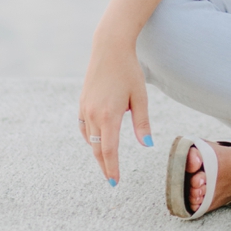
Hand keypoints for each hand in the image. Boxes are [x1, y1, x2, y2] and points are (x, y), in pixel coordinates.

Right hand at [78, 34, 153, 184]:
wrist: (109, 47)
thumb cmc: (128, 70)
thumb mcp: (140, 97)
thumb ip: (142, 123)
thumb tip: (147, 145)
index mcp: (109, 115)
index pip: (109, 150)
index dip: (112, 168)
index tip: (115, 183)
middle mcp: (93, 113)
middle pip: (97, 149)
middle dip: (104, 166)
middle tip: (111, 181)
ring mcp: (85, 107)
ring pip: (90, 139)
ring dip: (98, 152)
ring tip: (107, 162)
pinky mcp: (83, 101)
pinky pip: (85, 126)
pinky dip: (91, 137)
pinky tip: (98, 140)